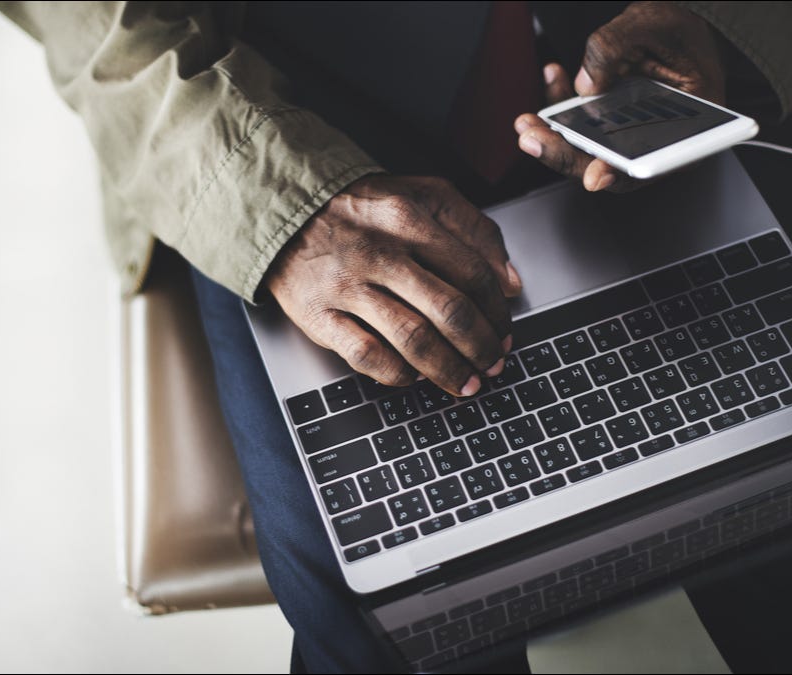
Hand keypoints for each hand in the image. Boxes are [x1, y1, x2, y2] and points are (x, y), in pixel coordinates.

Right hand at [264, 175, 522, 396]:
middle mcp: (380, 252)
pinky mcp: (318, 314)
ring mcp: (347, 285)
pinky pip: (367, 355)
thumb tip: (509, 282)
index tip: (505, 333)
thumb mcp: (419, 194)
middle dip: (481, 346)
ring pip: (413, 339)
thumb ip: (471, 228)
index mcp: (409, 218)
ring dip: (448, 369)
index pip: (472, 273)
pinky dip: (397, 373)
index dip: (497, 312)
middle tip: (493, 364)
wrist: (283, 210)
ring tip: (466, 383)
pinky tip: (413, 376)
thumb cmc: (360, 210)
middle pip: (449, 309)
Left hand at [514, 1, 726, 191]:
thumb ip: (615, 47)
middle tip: (535, 140)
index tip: (595, 175)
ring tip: (528, 122)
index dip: (621, 173)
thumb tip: (585, 85)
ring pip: (589, 149)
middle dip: (566, 154)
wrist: (678, 20)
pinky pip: (582, 124)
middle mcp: (658, 138)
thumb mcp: (651, 24)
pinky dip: (562, 106)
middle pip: (609, 164)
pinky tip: (553, 78)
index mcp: (690, 127)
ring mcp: (631, 131)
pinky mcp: (611, 120)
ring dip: (554, 136)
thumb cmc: (680, 28)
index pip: (653, 163)